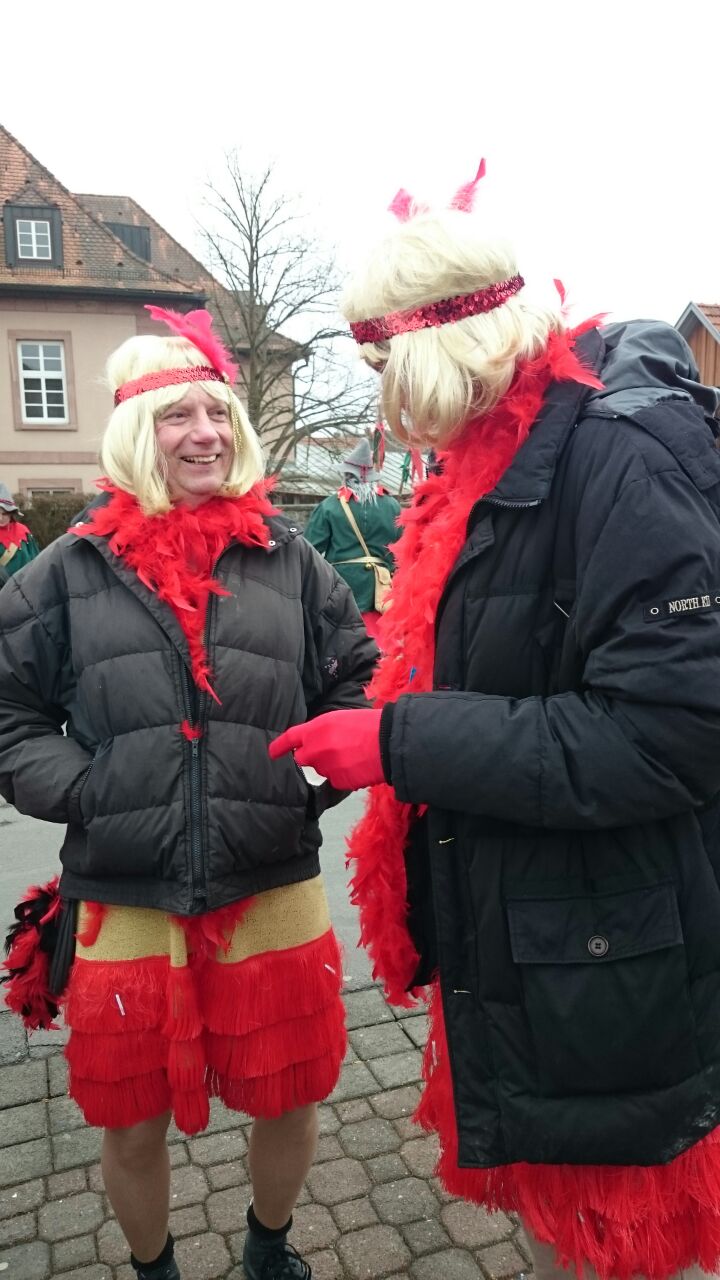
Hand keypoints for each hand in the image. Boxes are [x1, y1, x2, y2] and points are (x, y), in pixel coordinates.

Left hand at [269, 709, 384, 790]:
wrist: (390, 743)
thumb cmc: (369, 725)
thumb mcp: (341, 718)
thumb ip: (322, 730)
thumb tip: (314, 742)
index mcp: (317, 728)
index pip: (291, 737)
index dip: (279, 746)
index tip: (272, 753)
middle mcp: (317, 748)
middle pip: (302, 758)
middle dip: (311, 756)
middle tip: (331, 750)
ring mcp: (326, 767)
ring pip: (321, 769)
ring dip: (330, 765)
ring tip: (352, 755)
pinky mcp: (338, 781)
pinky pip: (335, 780)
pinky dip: (343, 776)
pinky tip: (357, 766)